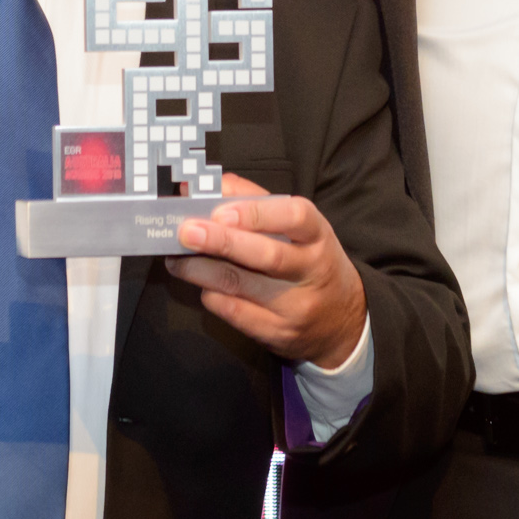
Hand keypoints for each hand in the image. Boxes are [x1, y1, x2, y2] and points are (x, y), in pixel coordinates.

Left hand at [167, 173, 368, 369]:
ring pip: (240, 285)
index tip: (221, 211)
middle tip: (186, 231)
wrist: (342, 322)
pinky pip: (235, 312)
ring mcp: (295, 306)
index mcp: (318, 236)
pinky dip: (211, 295)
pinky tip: (200, 284)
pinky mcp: (278, 333)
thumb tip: (209, 185)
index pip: (294, 217)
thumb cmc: (310, 262)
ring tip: (176, 258)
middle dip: (220, 241)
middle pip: (266, 255)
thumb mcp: (299, 229)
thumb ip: (256, 201)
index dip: (256, 213)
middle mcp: (311, 270)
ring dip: (200, 269)